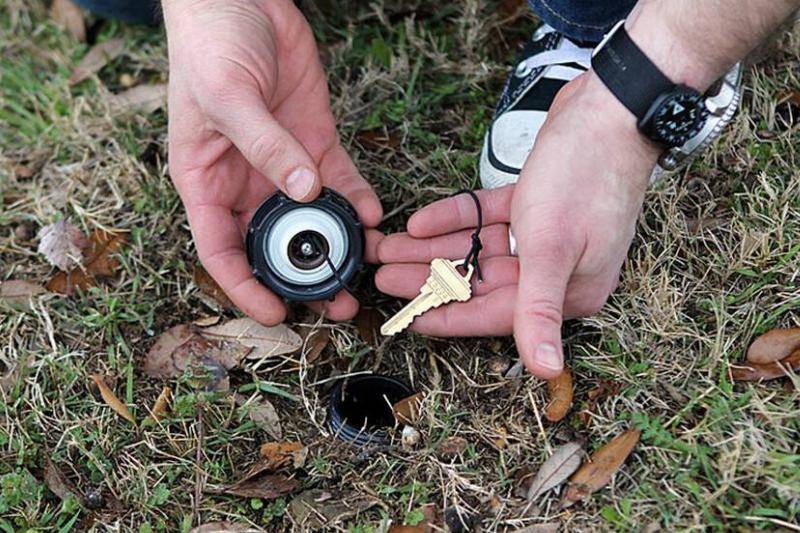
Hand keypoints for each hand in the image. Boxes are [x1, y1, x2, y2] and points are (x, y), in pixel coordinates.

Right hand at [163, 0, 381, 323]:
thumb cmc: (210, 44)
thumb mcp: (227, 97)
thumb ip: (263, 145)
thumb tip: (303, 191)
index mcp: (206, 181)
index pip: (221, 250)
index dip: (245, 287)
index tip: (275, 313)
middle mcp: (245, 182)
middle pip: (273, 245)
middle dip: (303, 276)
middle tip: (336, 301)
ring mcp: (284, 164)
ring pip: (312, 220)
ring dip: (337, 246)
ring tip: (365, 269)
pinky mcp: (315, 142)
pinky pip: (341, 181)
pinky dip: (358, 200)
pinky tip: (375, 216)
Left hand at [376, 72, 659, 377]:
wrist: (610, 110)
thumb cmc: (587, 179)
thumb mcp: (554, 248)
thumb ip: (540, 309)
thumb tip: (547, 370)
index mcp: (567, 290)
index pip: (496, 314)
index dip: (448, 317)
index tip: (408, 319)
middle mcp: (556, 269)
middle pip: (479, 281)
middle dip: (428, 277)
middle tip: (381, 273)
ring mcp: (543, 235)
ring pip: (476, 248)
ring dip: (432, 248)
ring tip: (387, 247)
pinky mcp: (533, 204)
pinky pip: (485, 218)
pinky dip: (455, 218)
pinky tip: (420, 221)